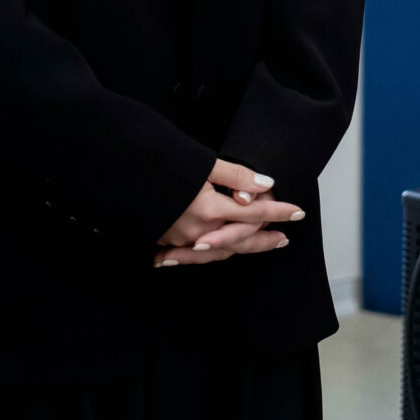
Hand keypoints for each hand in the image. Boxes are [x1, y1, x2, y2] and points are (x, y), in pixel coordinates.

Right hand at [153, 158, 303, 267]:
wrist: (121, 176)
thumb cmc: (163, 164)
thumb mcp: (203, 164)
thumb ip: (236, 176)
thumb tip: (267, 184)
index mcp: (210, 210)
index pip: (254, 214)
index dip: (279, 212)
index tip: (298, 212)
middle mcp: (199, 231)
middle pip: (241, 241)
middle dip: (264, 240)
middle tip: (284, 238)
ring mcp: (182, 239)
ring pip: (220, 252)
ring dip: (242, 248)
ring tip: (259, 246)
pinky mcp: (167, 241)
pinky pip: (198, 255)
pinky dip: (214, 253)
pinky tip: (220, 250)